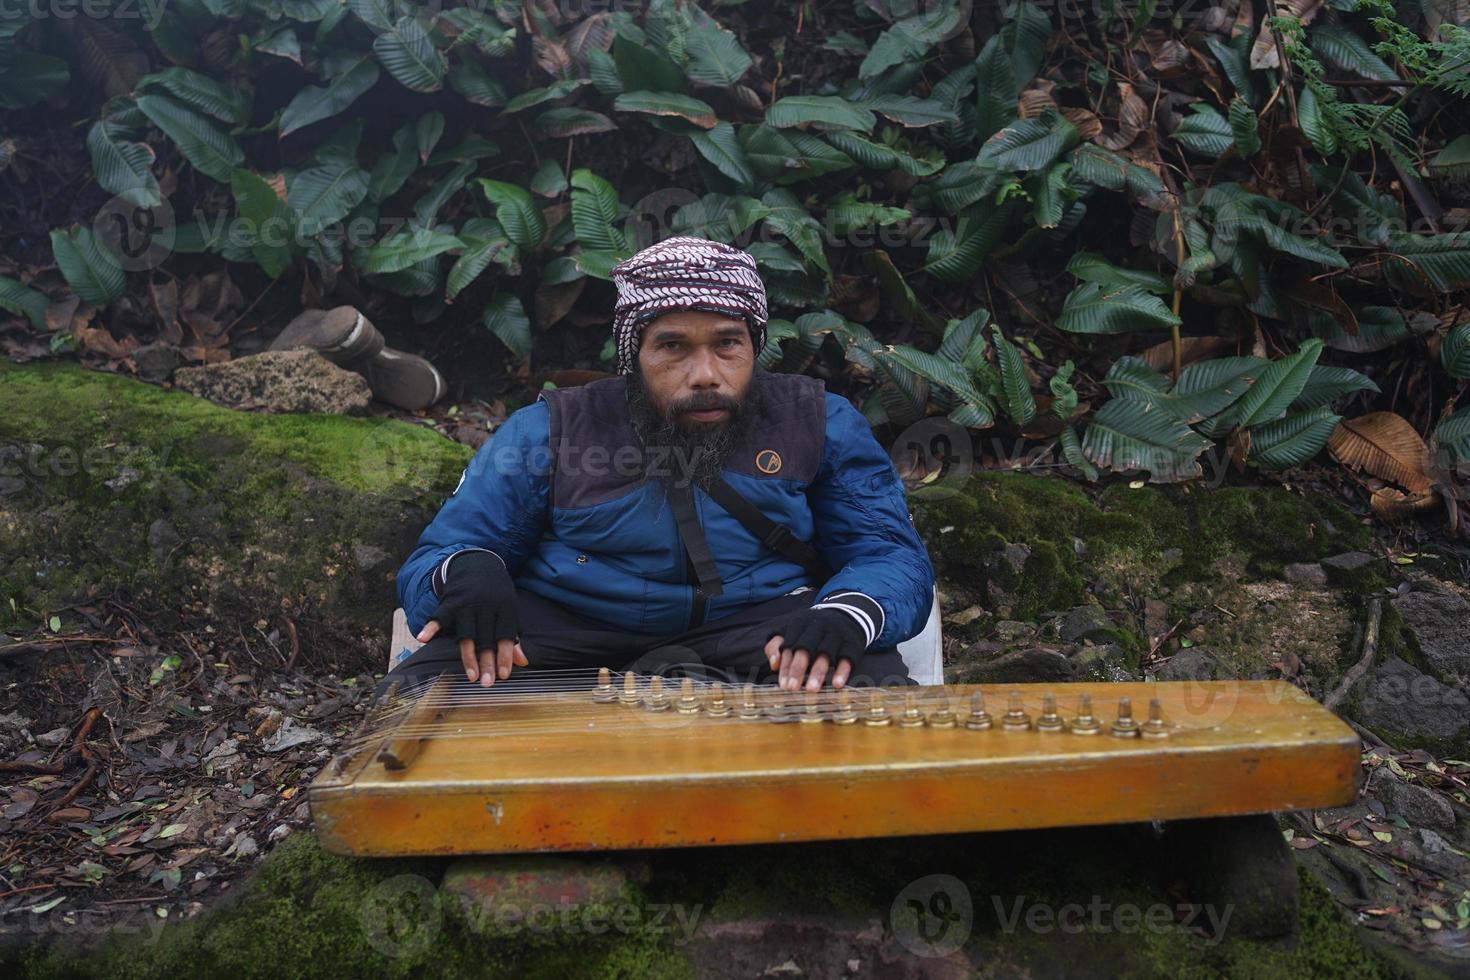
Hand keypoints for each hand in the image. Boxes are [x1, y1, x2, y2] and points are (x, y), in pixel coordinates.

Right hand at [415, 551, 528, 686]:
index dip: (505, 656)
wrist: (478, 564)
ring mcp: (466, 604)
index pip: (505, 636)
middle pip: (486, 639)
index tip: (503, 676)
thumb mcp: (509, 609)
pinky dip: (431, 626)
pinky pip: (439, 617)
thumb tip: (522, 662)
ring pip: (466, 635)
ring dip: (468, 656)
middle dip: (487, 662)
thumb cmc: (497, 593)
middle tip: (487, 683)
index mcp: (504, 608)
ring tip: (472, 676)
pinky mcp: (450, 602)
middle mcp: (486, 607)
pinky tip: (423, 638)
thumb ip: (514, 635)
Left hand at [762, 607, 865, 691]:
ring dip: (818, 672)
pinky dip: (842, 671)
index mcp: (800, 623)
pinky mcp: (851, 643)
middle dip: (798, 669)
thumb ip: (776, 646)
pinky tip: (837, 685)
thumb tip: (773, 665)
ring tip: (811, 690)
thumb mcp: (792, 632)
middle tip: (792, 688)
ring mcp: (836, 634)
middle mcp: (818, 627)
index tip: (783, 685)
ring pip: (826, 653)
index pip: (790, 646)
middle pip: (806, 649)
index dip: (786, 667)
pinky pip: (847, 657)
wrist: (846, 615)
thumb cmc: (812, 631)